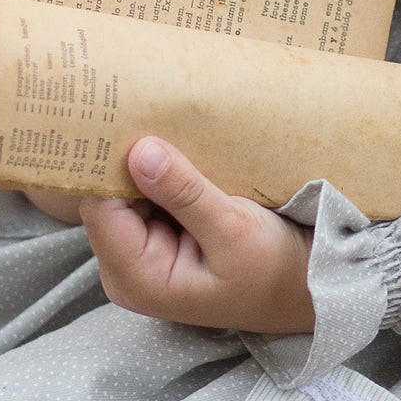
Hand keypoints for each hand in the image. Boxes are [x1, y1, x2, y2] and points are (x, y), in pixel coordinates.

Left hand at [79, 137, 314, 334]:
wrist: (301, 288)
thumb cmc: (272, 269)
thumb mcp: (234, 228)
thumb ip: (185, 193)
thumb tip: (139, 152)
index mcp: (138, 277)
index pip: (99, 207)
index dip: (108, 164)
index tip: (128, 119)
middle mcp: (126, 270)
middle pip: (105, 199)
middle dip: (127, 160)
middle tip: (151, 111)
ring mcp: (137, 257)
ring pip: (123, 194)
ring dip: (145, 164)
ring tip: (168, 125)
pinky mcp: (152, 243)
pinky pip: (142, 198)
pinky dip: (159, 174)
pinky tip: (179, 151)